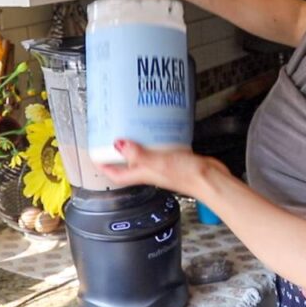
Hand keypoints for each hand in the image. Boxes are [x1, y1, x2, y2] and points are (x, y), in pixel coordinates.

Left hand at [99, 140, 228, 196]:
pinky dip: (155, 140)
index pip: (116, 174)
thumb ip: (138, 154)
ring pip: (142, 155)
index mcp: (142, 174)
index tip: (96, 154)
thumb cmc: (186, 175)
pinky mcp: (174, 159)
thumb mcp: (158, 162)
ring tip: (131, 128)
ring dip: (135, 144)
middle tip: (111, 135)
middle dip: (117, 152)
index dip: (104, 166)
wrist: (209, 178)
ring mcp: (161, 165)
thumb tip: (118, 144)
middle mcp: (149, 171)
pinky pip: (158, 149)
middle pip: (127, 164)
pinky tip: (158, 129)